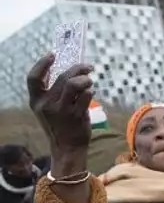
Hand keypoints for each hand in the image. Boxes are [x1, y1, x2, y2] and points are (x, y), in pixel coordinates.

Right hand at [27, 54, 93, 175]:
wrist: (67, 147)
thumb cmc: (60, 124)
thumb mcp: (49, 108)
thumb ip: (53, 92)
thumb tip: (64, 69)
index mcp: (36, 101)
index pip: (33, 78)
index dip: (42, 64)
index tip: (53, 54)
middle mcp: (46, 105)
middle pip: (62, 77)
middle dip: (78, 69)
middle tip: (88, 67)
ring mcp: (61, 110)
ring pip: (73, 84)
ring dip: (85, 79)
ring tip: (90, 81)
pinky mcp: (75, 115)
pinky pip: (86, 95)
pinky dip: (91, 91)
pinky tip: (91, 92)